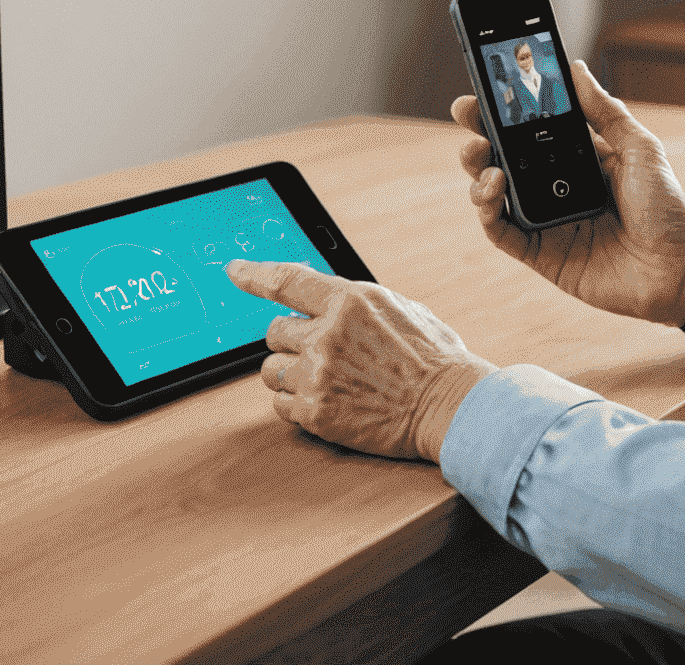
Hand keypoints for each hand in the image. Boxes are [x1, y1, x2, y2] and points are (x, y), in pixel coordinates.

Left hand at [225, 261, 495, 461]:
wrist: (450, 405)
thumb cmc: (432, 356)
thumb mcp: (396, 307)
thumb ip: (353, 303)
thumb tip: (323, 299)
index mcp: (348, 300)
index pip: (287, 280)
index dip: (254, 274)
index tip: (234, 271)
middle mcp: (327, 334)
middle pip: (273, 332)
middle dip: (291, 341)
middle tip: (320, 352)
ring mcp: (318, 375)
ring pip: (271, 370)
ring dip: (290, 374)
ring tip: (326, 379)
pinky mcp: (316, 413)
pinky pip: (280, 405)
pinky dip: (297, 404)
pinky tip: (329, 401)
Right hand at [451, 61, 684, 326]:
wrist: (678, 269)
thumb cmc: (666, 208)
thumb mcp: (640, 149)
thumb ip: (605, 112)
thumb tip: (575, 68)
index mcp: (575, 156)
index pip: (530, 127)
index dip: (504, 107)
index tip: (485, 83)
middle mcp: (553, 185)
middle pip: (502, 155)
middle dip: (478, 131)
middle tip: (467, 113)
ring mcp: (543, 219)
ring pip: (491, 190)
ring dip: (476, 168)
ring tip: (479, 153)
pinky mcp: (538, 252)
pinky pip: (500, 231)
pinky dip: (487, 209)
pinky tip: (494, 186)